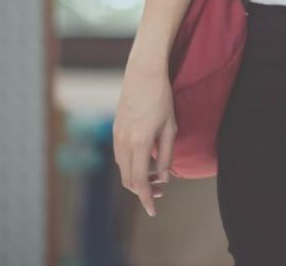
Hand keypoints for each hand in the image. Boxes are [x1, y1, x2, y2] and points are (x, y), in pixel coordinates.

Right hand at [113, 65, 176, 216]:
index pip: (139, 181)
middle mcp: (123, 143)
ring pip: (123, 170)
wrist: (142, 74)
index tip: (152, 211)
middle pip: (128, 180)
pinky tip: (146, 162)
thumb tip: (164, 178)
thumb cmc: (162, 99)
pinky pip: (121, 157)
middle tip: (162, 191)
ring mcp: (116, 137)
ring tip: (157, 177)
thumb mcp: (170, 127)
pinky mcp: (115, 131)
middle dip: (143, 191)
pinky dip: (131, 166)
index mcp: (139, 143)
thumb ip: (167, 155)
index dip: (146, 198)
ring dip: (137, 178)